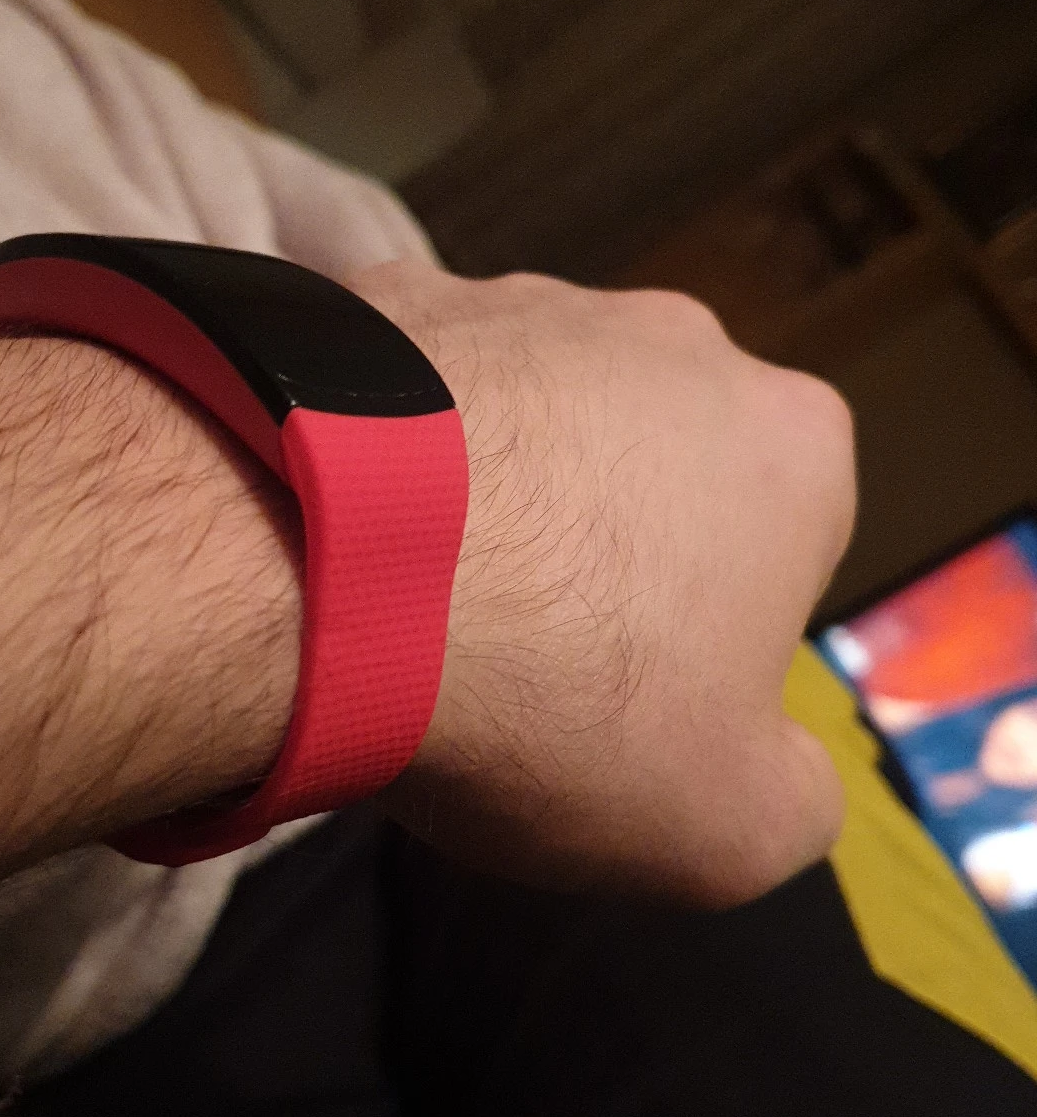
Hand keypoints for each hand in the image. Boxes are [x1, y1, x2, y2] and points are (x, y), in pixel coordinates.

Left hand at [352, 261, 855, 903]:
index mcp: (793, 446)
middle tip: (523, 655)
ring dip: (497, 495)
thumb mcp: (728, 826)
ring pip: (534, 421)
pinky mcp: (392, 290)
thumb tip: (780, 775)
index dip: (714, 641)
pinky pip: (407, 388)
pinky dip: (387, 449)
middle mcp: (679, 341)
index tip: (631, 700)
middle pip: (659, 471)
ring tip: (416, 599)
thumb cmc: (557, 697)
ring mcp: (526, 299)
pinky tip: (342, 533)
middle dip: (608, 550)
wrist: (323, 574)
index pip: (785, 552)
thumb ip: (794, 799)